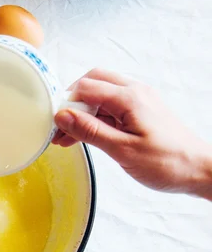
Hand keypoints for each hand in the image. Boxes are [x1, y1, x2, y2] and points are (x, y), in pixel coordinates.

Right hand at [53, 68, 211, 199]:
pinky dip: (94, 117)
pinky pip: (110, 106)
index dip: (66, 104)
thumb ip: (90, 131)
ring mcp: (139, 100)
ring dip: (82, 111)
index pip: (86, 88)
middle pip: (92, 81)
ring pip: (100, 93)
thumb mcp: (122, 150)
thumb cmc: (167, 162)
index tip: (54, 124)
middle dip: (72, 101)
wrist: (200, 170)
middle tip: (60, 126)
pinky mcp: (140, 111)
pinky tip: (85, 136)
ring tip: (67, 137)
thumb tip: (62, 115)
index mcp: (130, 98)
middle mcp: (135, 92)